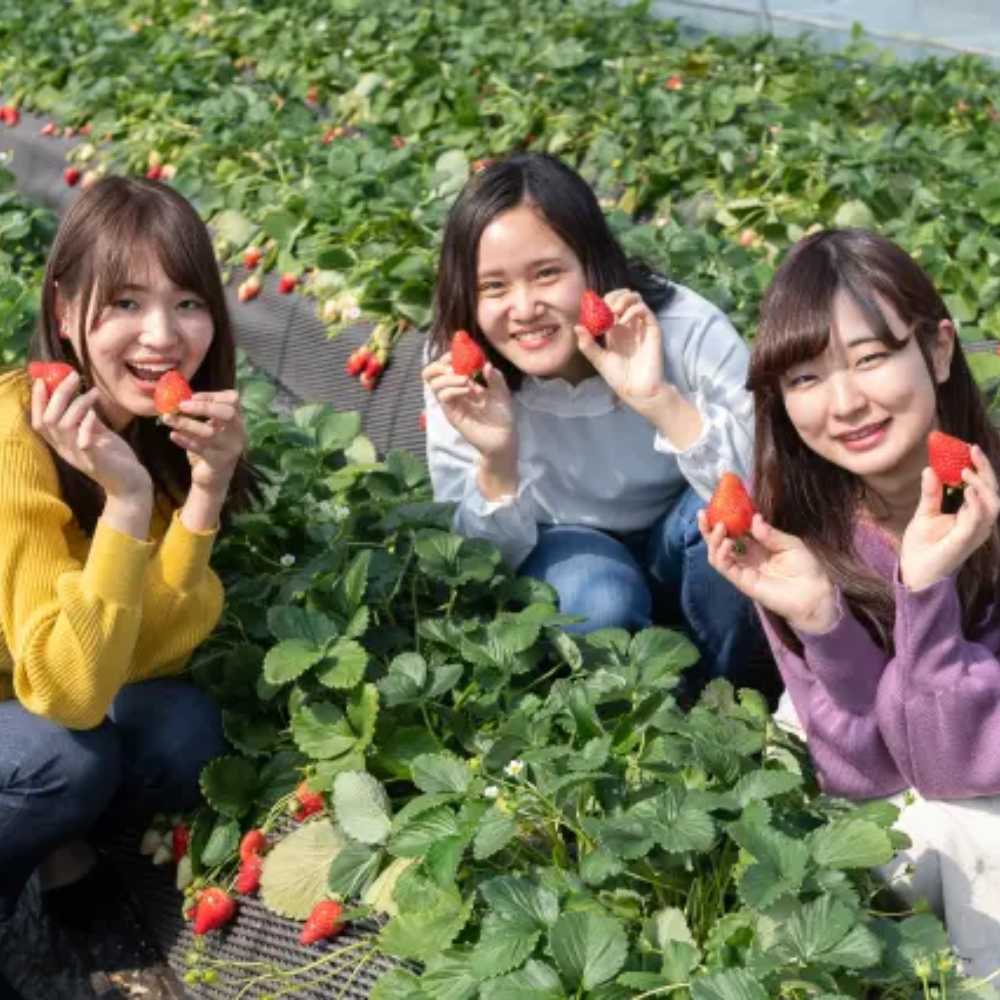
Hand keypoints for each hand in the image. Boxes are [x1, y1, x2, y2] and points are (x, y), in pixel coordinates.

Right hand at [31, 370, 150, 500]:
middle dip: (58, 394)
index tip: (43, 380)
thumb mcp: (97, 435)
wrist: (131, 484)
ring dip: (76, 404)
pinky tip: (94, 414)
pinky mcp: (95, 461)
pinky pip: (82, 442)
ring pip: (63, 427)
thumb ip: (87, 419)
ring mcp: (78, 456)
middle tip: (73, 375)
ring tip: (93, 392)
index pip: (39, 421)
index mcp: (62, 443)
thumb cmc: (114, 457)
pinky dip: (86, 425)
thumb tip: (82, 396)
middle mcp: (65, 450)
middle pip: (48, 419)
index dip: (37, 401)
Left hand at [162, 390, 246, 494]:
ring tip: (167, 419)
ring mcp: (230, 448)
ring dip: (185, 423)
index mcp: (237, 422)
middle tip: (180, 405)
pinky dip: (184, 440)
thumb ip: (204, 414)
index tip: (191, 396)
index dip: (212, 395)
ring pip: (209, 432)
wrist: (213, 480)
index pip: (233, 400)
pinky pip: (199, 448)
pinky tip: (172, 436)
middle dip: (202, 407)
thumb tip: (183, 397)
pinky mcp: (219, 462)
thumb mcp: (211, 428)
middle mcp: (238, 433)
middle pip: (227, 413)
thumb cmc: (210, 449)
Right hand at [422, 355, 515, 458]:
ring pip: (433, 383)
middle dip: (440, 365)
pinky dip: (453, 389)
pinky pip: (443, 397)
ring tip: (466, 380)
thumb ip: (494, 377)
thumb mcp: (501, 391)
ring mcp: (451, 401)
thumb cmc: (501, 414)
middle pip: (430, 372)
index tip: (458, 353)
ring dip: (449, 377)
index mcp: (463, 381)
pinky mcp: (451, 413)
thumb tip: (485, 364)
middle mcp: (453, 389)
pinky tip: (468, 390)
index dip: (448, 356)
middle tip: (455, 367)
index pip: (445, 364)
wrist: (502, 437)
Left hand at [574, 289, 669, 420]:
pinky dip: (632, 309)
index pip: (610, 303)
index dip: (601, 302)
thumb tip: (576, 326)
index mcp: (614, 329)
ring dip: (623, 299)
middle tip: (605, 310)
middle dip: (612, 297)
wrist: (636, 389)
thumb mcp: (599, 360)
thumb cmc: (618, 377)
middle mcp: (628, 324)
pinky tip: (623, 321)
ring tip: (614, 313)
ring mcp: (640, 325)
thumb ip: (587, 345)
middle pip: (623, 296)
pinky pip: (644, 309)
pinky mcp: (652, 329)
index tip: (593, 311)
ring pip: (635, 298)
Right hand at [699, 511, 839, 634]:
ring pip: (716, 554)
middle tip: (703, 513)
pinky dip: (721, 554)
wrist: (814, 594)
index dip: (724, 518)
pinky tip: (727, 542)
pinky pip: (724, 567)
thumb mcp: (790, 544)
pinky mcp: (742, 581)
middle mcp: (746, 556)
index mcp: (757, 545)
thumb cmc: (806, 568)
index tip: (718, 503)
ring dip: (713, 539)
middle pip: (719, 541)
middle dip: (708, 528)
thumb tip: (754, 518)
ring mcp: (742, 569)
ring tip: (719, 526)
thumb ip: (770, 534)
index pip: (734, 530)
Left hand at [899, 447, 999, 590]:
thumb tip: (929, 469)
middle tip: (972, 450)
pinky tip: (969, 490)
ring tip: (965, 469)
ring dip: (982, 484)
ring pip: (993, 503)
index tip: (969, 447)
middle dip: (985, 469)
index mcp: (970, 512)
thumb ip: (931, 493)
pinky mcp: (968, 539)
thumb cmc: (922, 545)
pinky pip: (979, 520)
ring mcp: (976, 530)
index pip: (982, 485)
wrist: (914, 570)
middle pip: (992, 490)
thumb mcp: (924, 513)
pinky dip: (976, 503)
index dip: (980, 467)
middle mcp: (978, 520)